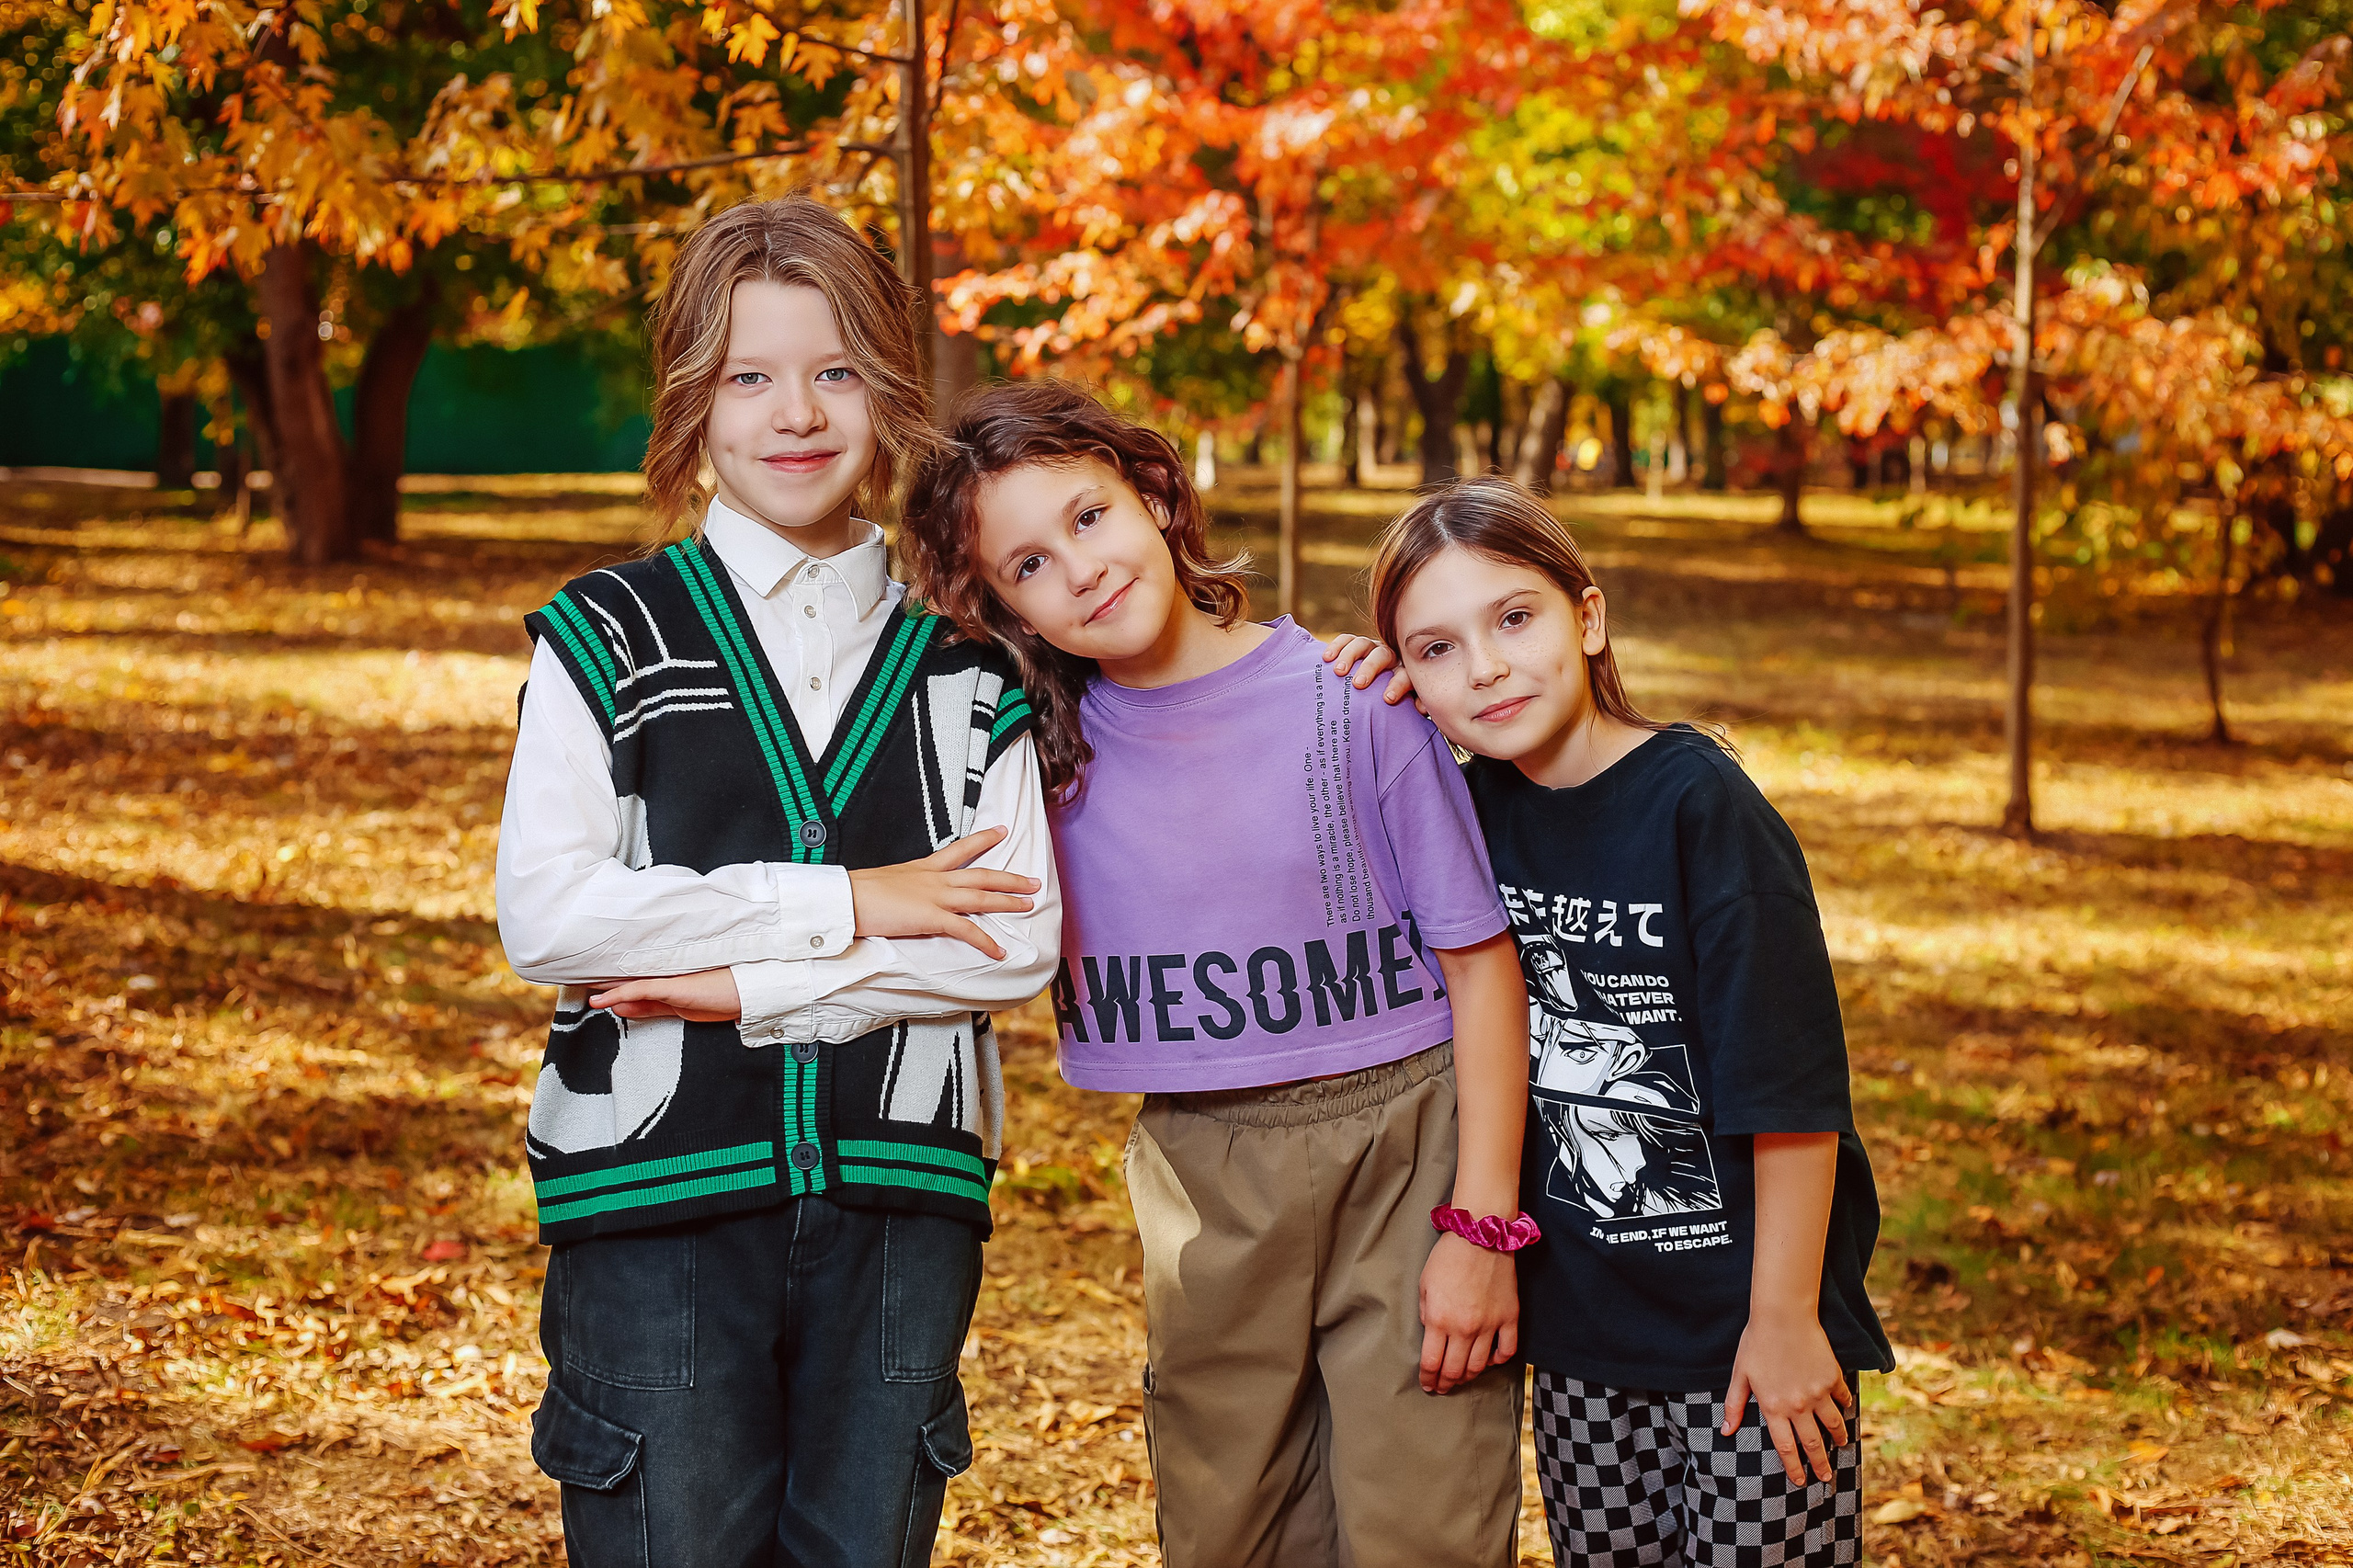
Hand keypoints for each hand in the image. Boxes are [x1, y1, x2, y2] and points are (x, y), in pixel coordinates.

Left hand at [588, 968, 741, 1021]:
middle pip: (627, 978)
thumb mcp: (684, 1008)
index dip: (609, 981)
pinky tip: (600, 1000)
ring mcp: (671, 981)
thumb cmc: (727, 995)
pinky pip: (641, 991)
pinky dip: (619, 995)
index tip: (588, 981)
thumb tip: (622, 1009)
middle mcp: (667, 978)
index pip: (633, 982)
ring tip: (577, 984)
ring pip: (629, 983)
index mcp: (669, 981)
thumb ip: (652, 1008)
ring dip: (602, 986)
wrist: (753, 992)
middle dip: (600, 980)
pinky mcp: (675, 988)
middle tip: (574, 977)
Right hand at [847, 826, 1038, 960]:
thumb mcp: (885, 882)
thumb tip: (902, 895)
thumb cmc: (857, 892)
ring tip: (1029, 905)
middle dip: (1010, 878)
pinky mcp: (930, 917)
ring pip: (981, 897)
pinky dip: (985, 942)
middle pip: (981, 875)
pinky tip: (999, 950)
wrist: (845, 897)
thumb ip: (901, 887)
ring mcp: (934, 897)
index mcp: (922, 868)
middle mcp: (934, 879)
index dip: (983, 839)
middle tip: (1033, 880)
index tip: (1001, 830)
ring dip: (1007, 902)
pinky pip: (965, 931)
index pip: (959, 849)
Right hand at [1320, 634, 1415, 705]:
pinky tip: (1326, 658)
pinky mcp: (1355, 645)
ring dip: (1350, 656)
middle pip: (1381, 655)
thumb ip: (1414, 704)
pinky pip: (1346, 640)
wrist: (1380, 688)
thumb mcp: (1405, 704)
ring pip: (1362, 644)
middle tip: (1358, 684)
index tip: (1387, 699)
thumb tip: (1423, 708)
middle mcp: (1389, 657)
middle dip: (1370, 668)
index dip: (1397, 684)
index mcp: (1403, 671)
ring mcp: (1371, 649)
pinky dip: (1337, 646)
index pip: (1404, 673)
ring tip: (1338, 672)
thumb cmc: (1391, 702)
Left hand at [1417, 1232, 1518, 1393]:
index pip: (1432, 1362)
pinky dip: (1498, 1360)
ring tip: (1462, 1377)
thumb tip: (1431, 1332)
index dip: (1428, 1378)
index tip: (1428, 1384)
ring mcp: (1490, 1324)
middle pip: (1455, 1369)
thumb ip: (1426, 1313)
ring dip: (1468, 1376)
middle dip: (1446, 1382)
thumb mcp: (1425, 1284)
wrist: (1481, 1234)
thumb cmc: (1448, 1256)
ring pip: (1479, 1365)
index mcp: (1438, 1319)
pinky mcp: (1510, 1317)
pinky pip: (1507, 1350)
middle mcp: (1464, 1328)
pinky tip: (1489, 1360)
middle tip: (1442, 1387)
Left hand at [1721, 1312, 1852, 1485]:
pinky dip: (1845, 1406)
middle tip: (1826, 1477)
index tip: (1800, 1481)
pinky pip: (1842, 1398)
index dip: (1793, 1467)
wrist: (1783, 1315)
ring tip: (1841, 1446)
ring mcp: (1818, 1392)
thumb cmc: (1757, 1342)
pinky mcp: (1833, 1377)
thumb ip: (1734, 1404)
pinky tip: (1845, 1411)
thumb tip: (1725, 1431)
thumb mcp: (1740, 1374)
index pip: (1785, 1447)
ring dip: (1838, 1438)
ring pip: (1833, 1424)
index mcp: (1773, 1407)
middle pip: (1812, 1443)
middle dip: (1820, 1464)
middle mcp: (1798, 1405)